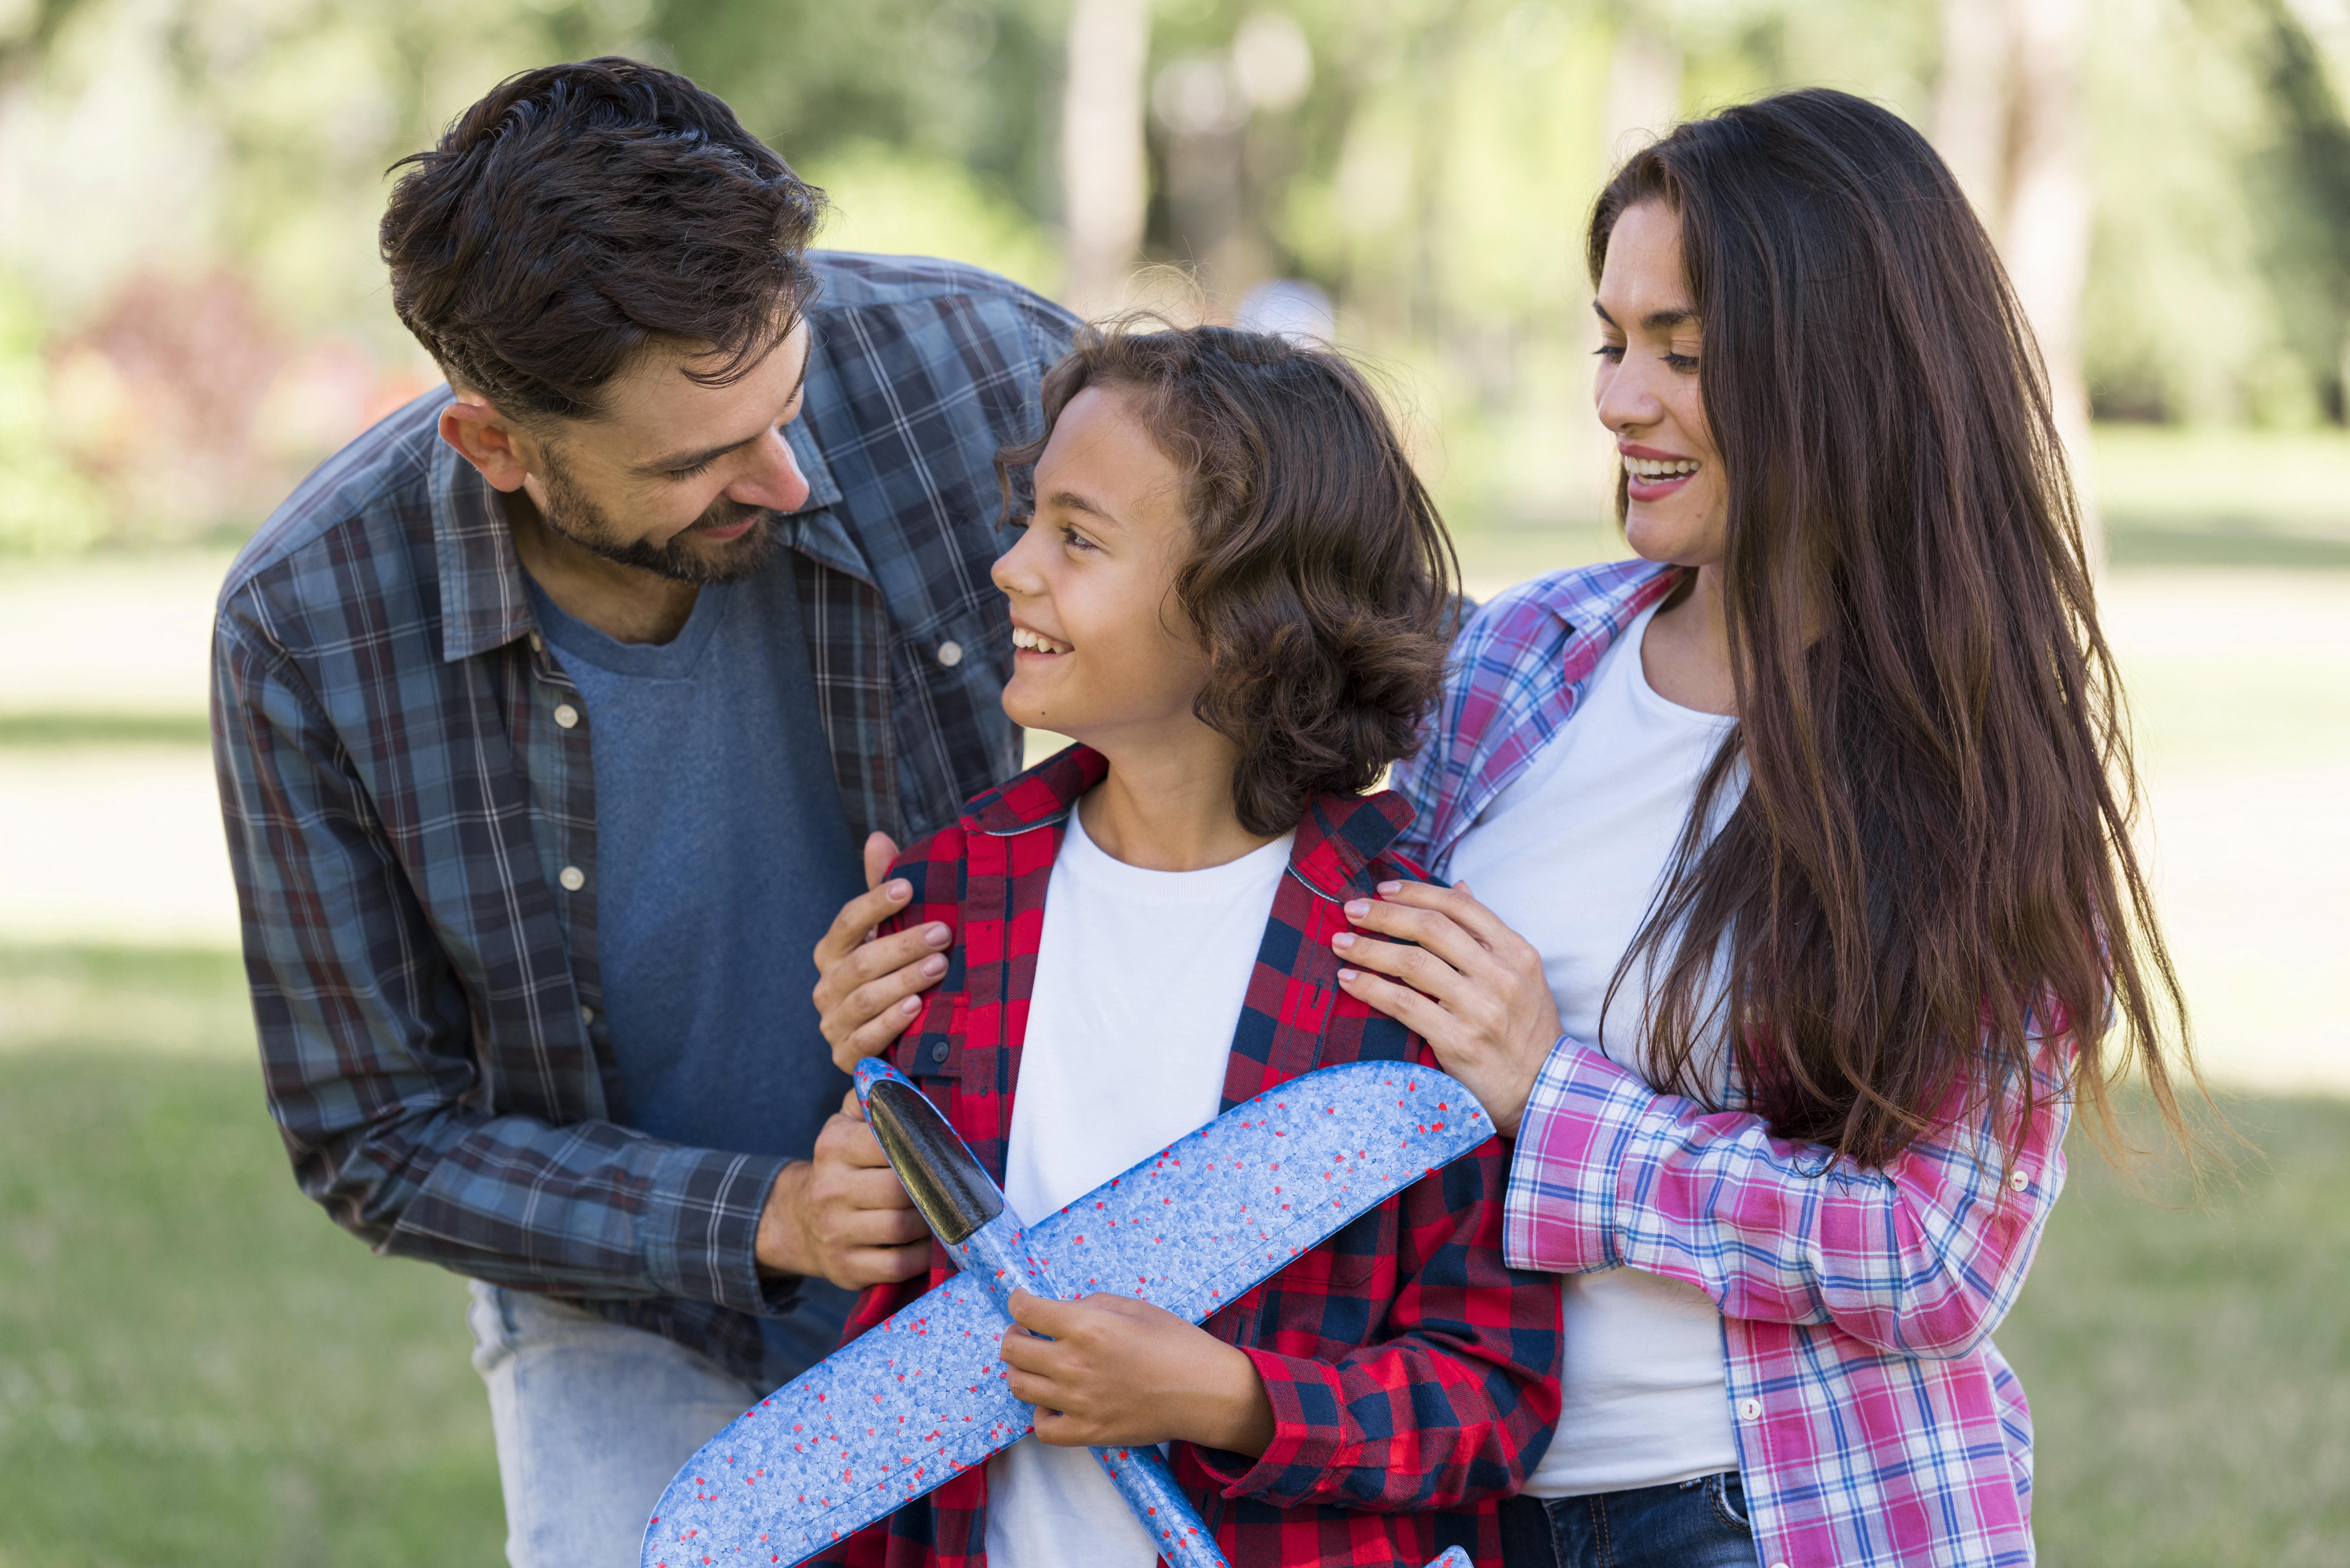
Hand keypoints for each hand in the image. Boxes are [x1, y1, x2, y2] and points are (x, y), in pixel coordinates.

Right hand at [755, 1089, 934, 1288]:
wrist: (799, 1221)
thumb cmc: (841, 1167)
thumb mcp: (845, 1124)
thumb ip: (873, 1098)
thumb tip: (906, 1082)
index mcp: (833, 1147)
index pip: (889, 1142)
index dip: (923, 1147)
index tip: (946, 1150)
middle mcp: (829, 1189)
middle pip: (900, 1189)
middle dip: (932, 1189)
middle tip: (954, 1187)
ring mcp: (835, 1233)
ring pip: (901, 1228)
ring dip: (932, 1222)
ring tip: (944, 1212)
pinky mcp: (846, 1268)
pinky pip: (897, 1265)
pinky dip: (923, 1256)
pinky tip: (932, 1243)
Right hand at [813, 831, 952, 1072]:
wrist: (884, 1041)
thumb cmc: (887, 974)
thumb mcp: (885, 933)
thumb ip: (881, 890)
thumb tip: (878, 838)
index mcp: (832, 951)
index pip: (848, 921)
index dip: (875, 903)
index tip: (908, 887)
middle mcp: (826, 985)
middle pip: (861, 962)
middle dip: (903, 945)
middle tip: (943, 933)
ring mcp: (833, 1022)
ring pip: (864, 998)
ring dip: (903, 980)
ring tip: (939, 965)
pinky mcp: (845, 1055)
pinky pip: (865, 1039)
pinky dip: (890, 1023)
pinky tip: (915, 1007)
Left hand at [999, 1291, 1273, 1456]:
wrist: (1206, 1392)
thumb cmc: (1177, 1343)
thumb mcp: (1135, 1307)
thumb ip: (1091, 1305)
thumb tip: (1062, 1313)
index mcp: (1088, 1327)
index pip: (1026, 1310)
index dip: (1018, 1301)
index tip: (1022, 1301)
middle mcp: (1076, 1364)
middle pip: (1013, 1350)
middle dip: (1014, 1335)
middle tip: (1026, 1332)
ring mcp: (1079, 1403)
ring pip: (1020, 1386)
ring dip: (1021, 1370)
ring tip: (1037, 1364)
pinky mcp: (1089, 1432)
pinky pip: (1043, 1429)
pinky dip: (1040, 1414)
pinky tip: (1053, 1402)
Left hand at [1331, 880, 1559, 1137]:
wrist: (1542, 1091)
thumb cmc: (1526, 1031)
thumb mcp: (1523, 976)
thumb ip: (1489, 934)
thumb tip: (1460, 887)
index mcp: (1518, 953)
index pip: (1462, 907)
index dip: (1417, 893)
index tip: (1383, 890)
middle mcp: (1501, 976)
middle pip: (1431, 929)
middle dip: (1384, 914)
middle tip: (1350, 910)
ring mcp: (1480, 1009)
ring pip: (1412, 964)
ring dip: (1369, 949)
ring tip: (1341, 943)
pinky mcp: (1459, 1041)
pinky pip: (1404, 1005)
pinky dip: (1371, 989)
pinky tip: (1349, 980)